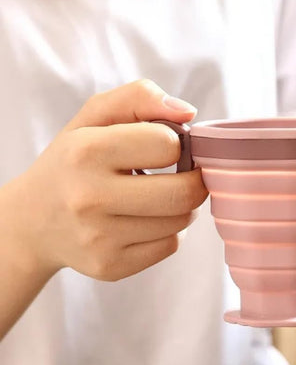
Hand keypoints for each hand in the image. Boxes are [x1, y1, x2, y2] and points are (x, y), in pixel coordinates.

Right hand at [8, 79, 207, 281]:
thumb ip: (140, 98)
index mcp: (86, 152)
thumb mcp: (94, 117)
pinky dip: (169, 231)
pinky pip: (170, 246)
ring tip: (159, 196)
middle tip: (183, 174)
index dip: (175, 143)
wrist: (32, 222)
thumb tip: (188, 112)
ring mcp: (99, 239)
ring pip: (181, 222)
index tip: (167, 147)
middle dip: (193, 180)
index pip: (167, 145)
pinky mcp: (109, 266)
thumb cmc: (73, 161)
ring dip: (182, 206)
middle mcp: (89, 198)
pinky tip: (147, 220)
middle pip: (183, 193)